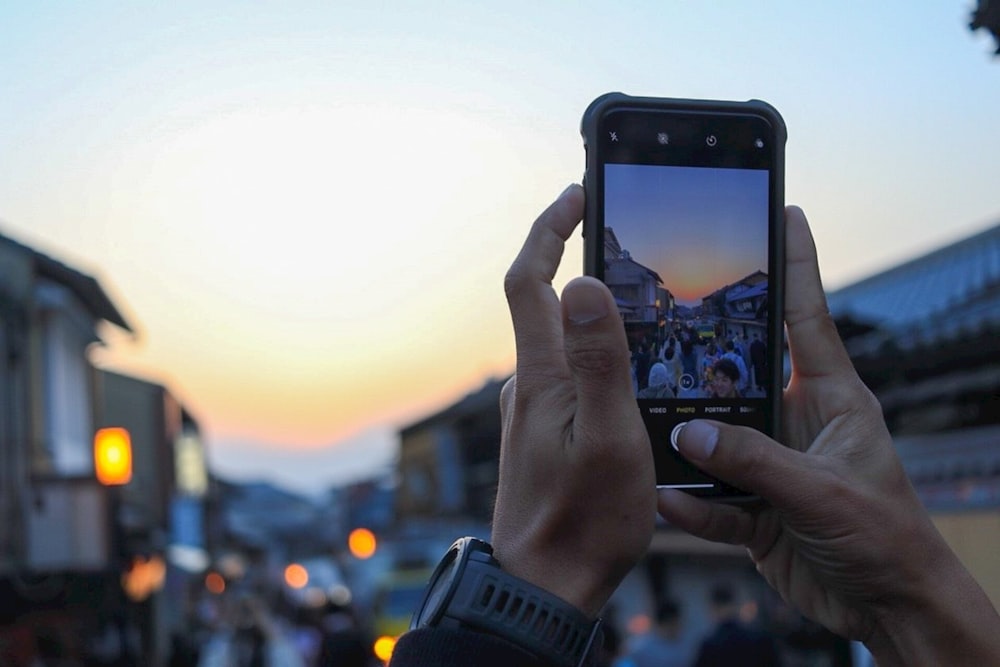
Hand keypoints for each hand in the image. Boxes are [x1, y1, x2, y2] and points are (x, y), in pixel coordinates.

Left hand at [492, 184, 655, 617]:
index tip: (576, 195)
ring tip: (634, 298)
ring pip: (556, 341)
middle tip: (611, 231)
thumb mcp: (608, 437)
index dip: (548, 231)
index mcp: (542, 376)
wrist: (544, 585)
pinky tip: (623, 369)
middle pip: (541, 303)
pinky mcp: (543, 436)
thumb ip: (600, 361)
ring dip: (584, 307)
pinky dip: (588, 350)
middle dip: (569, 256)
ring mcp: (533, 412)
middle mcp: (529, 386)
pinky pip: (564, 374)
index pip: (531, 281)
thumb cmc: (583, 521)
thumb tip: (585, 285)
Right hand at [658, 206, 999, 663]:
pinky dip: (688, 501)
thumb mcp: (821, 491)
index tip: (785, 213)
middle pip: (741, 376)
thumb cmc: (885, 537)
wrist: (889, 610)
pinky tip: (666, 501)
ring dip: (684, 442)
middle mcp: (797, 423)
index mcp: (832, 398)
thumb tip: (690, 434)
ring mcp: (773, 466)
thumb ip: (754, 461)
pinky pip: (710, 497)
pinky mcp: (756, 508)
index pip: (809, 318)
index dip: (797, 265)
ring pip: (715, 439)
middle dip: (703, 360)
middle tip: (659, 328)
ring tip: (644, 425)